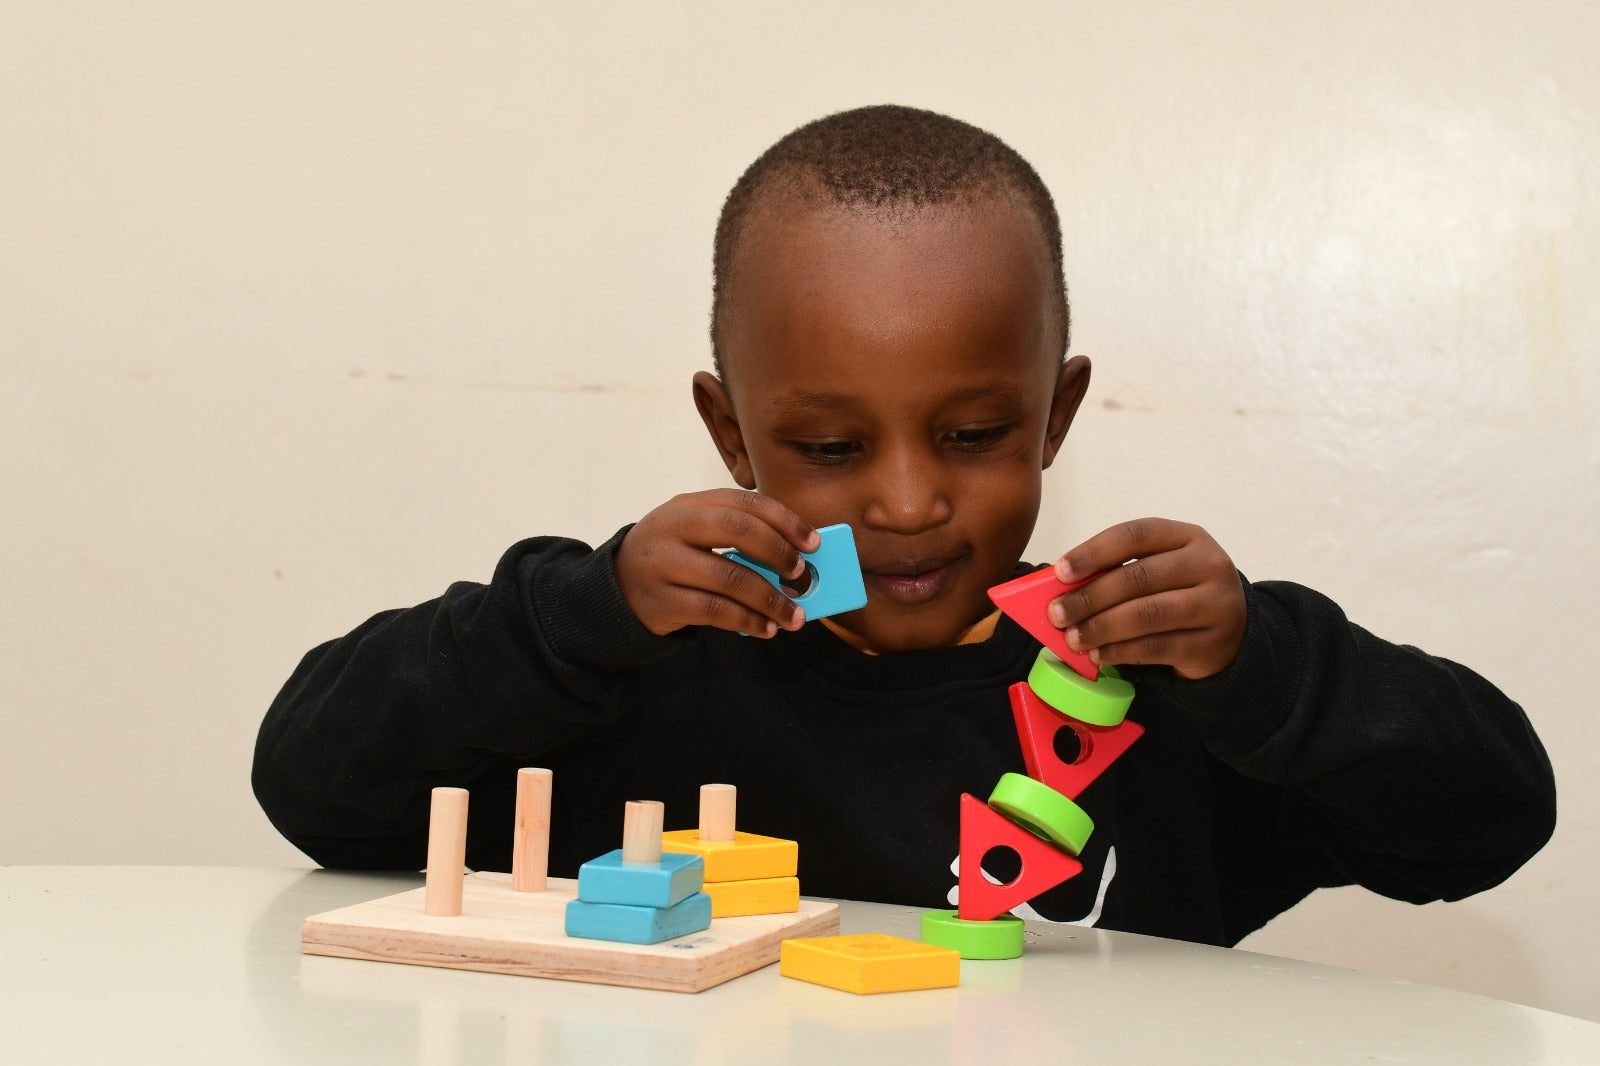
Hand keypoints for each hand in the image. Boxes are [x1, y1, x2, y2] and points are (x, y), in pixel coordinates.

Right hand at [614, 489, 820, 637]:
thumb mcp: (695, 535)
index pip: (744, 502)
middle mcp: (672, 528)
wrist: (616, 587)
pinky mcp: (661, 602)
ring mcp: (663, 564)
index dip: (783, 520)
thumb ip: (738, 539)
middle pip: (737, 530)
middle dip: (778, 552)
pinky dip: (747, 620)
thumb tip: (798, 560)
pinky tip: (765, 627)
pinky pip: (714, 611)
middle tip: (802, 575)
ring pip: (729, 577)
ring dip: (769, 599)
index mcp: (688, 505)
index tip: (812, 542)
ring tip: (792, 615)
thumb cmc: (672, 557)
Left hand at [1046, 518, 1245, 680]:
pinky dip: (1120, 651)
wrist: (1233, 632)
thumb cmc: (1179, 593)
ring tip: (1073, 639)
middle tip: (1056, 614)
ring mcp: (1217, 605)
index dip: (1094, 551)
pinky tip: (1098, 654)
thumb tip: (1062, 590)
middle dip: (1090, 597)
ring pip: (1147, 614)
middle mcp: (1209, 565)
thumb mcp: (1160, 570)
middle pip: (1138, 577)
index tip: (1060, 571)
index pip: (1136, 534)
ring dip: (1101, 628)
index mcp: (1189, 537)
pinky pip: (1156, 647)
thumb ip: (1120, 572)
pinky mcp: (1212, 644)